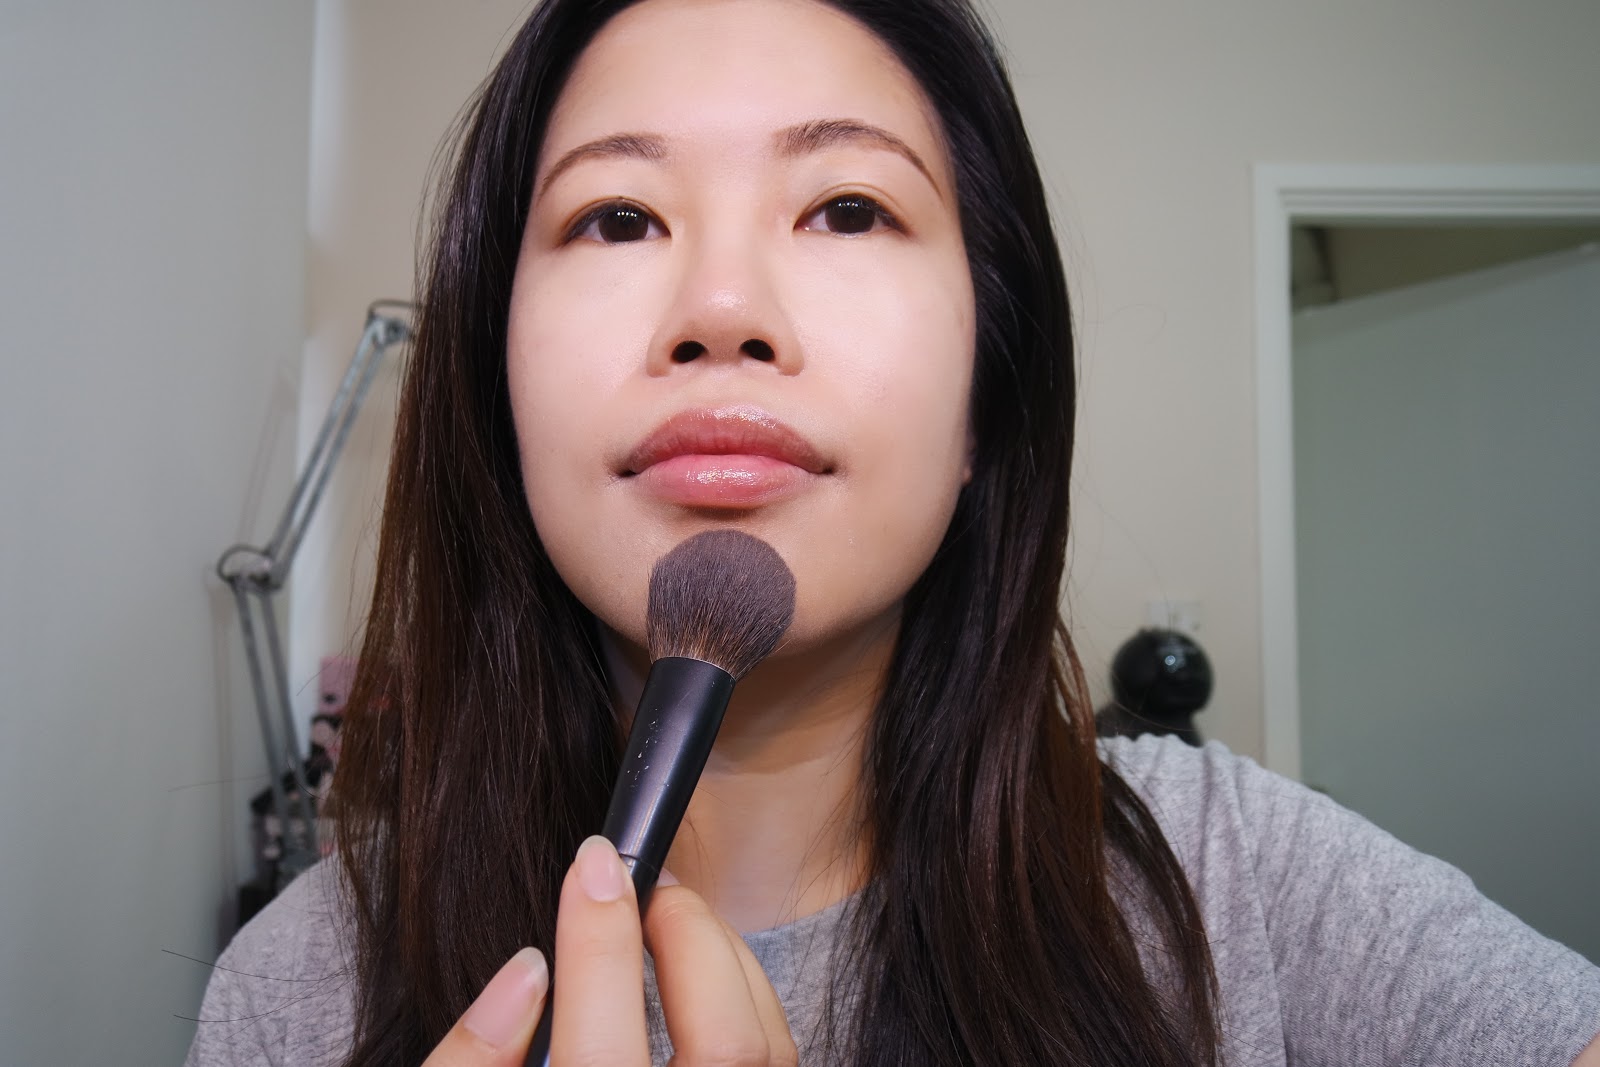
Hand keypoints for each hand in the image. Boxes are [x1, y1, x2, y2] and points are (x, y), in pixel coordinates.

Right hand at [422, 835, 798, 1064]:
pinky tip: (701, 981)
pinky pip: (779, 1060)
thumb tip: (524, 972)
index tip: (591, 861)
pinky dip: (749, 1003)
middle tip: (644, 893)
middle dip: (691, 941)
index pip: (604, 1042)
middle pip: (725, 1043)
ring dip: (728, 964)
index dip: (599, 939)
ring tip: (669, 926)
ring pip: (768, 1050)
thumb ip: (469, 1060)